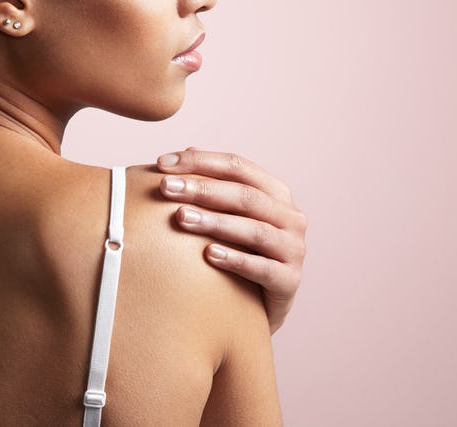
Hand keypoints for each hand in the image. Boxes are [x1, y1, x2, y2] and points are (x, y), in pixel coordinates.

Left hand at [156, 148, 306, 333]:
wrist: (262, 305)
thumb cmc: (242, 251)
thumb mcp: (231, 216)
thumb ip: (214, 186)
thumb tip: (186, 151)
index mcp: (276, 192)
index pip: (238, 166)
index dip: (200, 161)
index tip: (162, 163)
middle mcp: (290, 216)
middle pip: (245, 195)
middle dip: (202, 189)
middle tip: (165, 187)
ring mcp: (293, 249)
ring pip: (254, 230)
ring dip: (215, 222)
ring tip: (181, 218)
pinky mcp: (290, 281)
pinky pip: (262, 268)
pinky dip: (235, 259)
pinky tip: (208, 255)